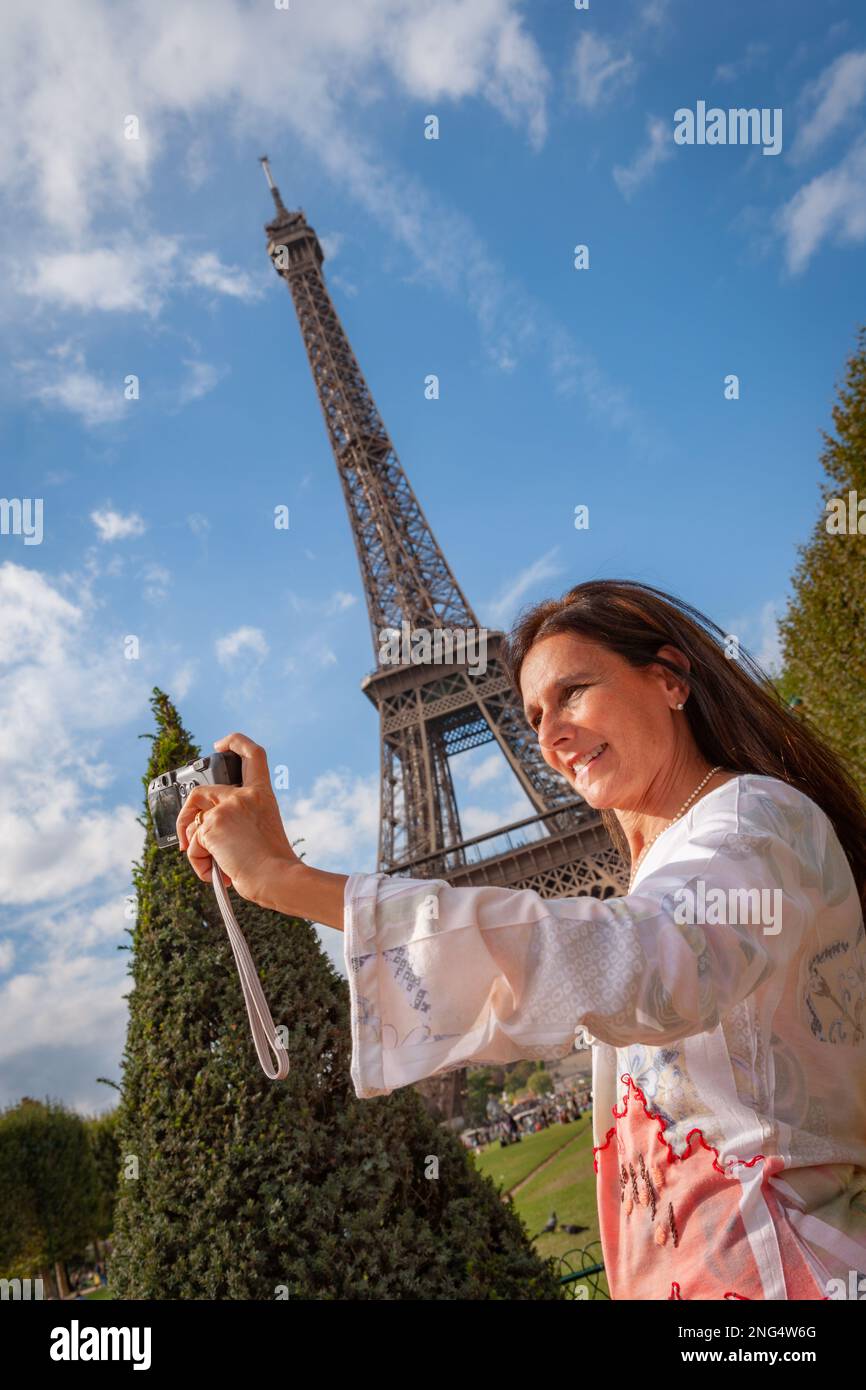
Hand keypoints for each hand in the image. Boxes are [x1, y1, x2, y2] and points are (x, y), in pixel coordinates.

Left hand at [175, 732, 301, 907]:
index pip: (253, 753)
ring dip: (196, 848)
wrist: (276, 877)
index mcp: (263, 795)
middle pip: (201, 792)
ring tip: (215, 866)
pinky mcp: (212, 826)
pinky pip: (193, 845)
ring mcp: (226, 808)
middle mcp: (244, 796)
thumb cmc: (272, 864)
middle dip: (185, 815)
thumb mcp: (262, 830)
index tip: (220, 744)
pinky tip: (216, 872)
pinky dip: (199, 862)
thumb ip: (240, 820)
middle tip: (185, 839)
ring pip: (193, 824)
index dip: (235, 742)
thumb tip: (202, 831)